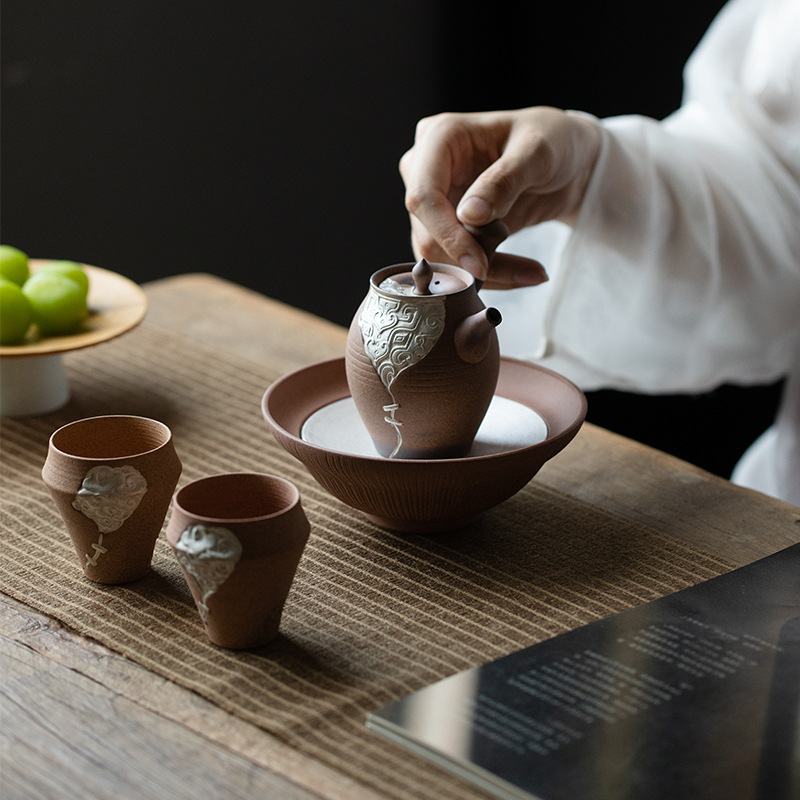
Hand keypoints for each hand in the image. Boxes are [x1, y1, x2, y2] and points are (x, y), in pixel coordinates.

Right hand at [399, 106, 601, 288]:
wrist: (568, 162)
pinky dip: (491, 276)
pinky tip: (524, 273)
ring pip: (440, 257)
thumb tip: (467, 215)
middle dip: (469, 262)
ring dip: (485, 274)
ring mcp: (435, 202)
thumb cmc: (554, 142)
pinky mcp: (448, 228)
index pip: (423, 197)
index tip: (480, 265)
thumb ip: (504, 181)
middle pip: (427, 233)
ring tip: (532, 272)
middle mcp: (425, 169)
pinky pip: (456, 264)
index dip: (447, 235)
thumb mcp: (538, 153)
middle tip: (523, 272)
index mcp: (440, 137)